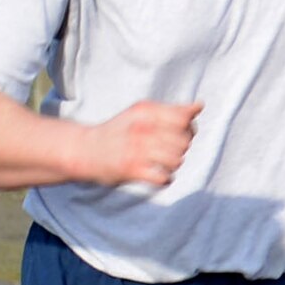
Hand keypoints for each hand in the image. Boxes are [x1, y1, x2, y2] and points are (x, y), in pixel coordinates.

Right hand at [86, 100, 201, 186]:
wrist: (84, 150)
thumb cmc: (121, 131)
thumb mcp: (142, 114)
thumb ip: (172, 110)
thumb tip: (200, 105)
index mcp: (146, 111)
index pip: (184, 119)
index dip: (189, 129)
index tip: (178, 134)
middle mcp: (141, 128)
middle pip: (184, 141)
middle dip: (180, 148)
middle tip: (165, 150)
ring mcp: (136, 149)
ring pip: (177, 160)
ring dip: (172, 164)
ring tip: (160, 162)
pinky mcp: (131, 170)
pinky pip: (164, 178)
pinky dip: (164, 179)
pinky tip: (155, 174)